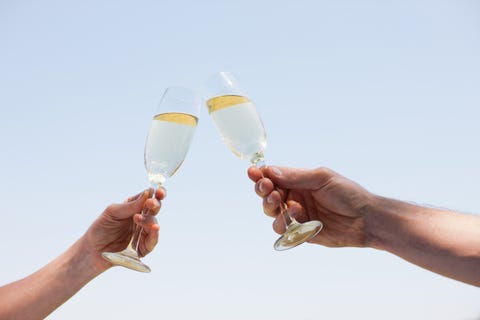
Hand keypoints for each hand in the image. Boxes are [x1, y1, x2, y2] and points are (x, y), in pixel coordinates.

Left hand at [84, 188, 165, 270]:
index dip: (157, 193)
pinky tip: (154, 228)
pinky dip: (154, 234)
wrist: (92, 250)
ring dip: (149, 220)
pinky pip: (152, 241)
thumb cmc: (101, 229)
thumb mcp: (112, 212)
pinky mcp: (142, 247)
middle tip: (150, 204)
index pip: (149, 198)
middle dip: (155, 205)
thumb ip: (130, 205)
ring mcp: (142, 233)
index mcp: (134, 207)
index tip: (159, 191)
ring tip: (138, 219)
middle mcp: (141, 219)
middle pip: (155, 210)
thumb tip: (147, 194)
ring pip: (154, 224)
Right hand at [248, 166, 372, 247]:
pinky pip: (283, 231)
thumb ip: (296, 176)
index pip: (273, 177)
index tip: (253, 172)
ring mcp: (297, 216)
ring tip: (285, 202)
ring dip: (272, 207)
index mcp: (299, 182)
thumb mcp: (322, 178)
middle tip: (268, 188)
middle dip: (264, 191)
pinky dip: (283, 223)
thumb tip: (271, 171)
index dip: (261, 175)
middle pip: (268, 196)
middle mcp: (295, 198)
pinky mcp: (301, 233)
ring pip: (272, 214)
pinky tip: (295, 215)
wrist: (367, 219)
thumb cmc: (348, 193)